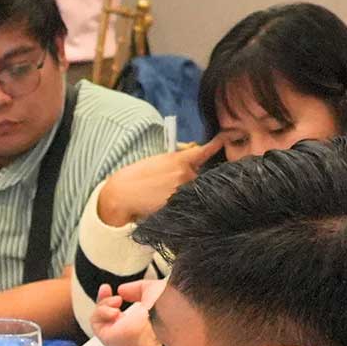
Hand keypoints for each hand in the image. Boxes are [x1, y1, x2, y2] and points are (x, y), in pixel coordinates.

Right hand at [90, 281, 163, 345]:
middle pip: (104, 317)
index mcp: (138, 323)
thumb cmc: (166, 311)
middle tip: (106, 288)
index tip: (110, 288)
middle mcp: (127, 331)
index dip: (111, 299)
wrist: (165, 322)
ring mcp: (118, 336)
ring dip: (104, 304)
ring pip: (98, 318)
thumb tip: (122, 290)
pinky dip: (101, 312)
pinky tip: (115, 310)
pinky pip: (95, 323)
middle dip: (102, 300)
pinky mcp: (109, 339)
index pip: (118, 314)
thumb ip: (137, 288)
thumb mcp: (152, 290)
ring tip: (118, 301)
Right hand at [94, 134, 223, 227]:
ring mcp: (183, 192)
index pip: (204, 151)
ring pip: (194, 191)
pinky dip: (179, 204)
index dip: (216, 145)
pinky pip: (187, 204)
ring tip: (161, 194)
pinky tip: (161, 202)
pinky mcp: (178, 207)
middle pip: (200, 176)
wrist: (121, 195)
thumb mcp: (157, 161)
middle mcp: (186, 175)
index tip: (225, 138)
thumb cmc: (134, 177)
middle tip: (168, 182)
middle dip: (191, 178)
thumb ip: (177, 161)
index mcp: (180, 160)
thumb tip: (191, 162)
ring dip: (185, 192)